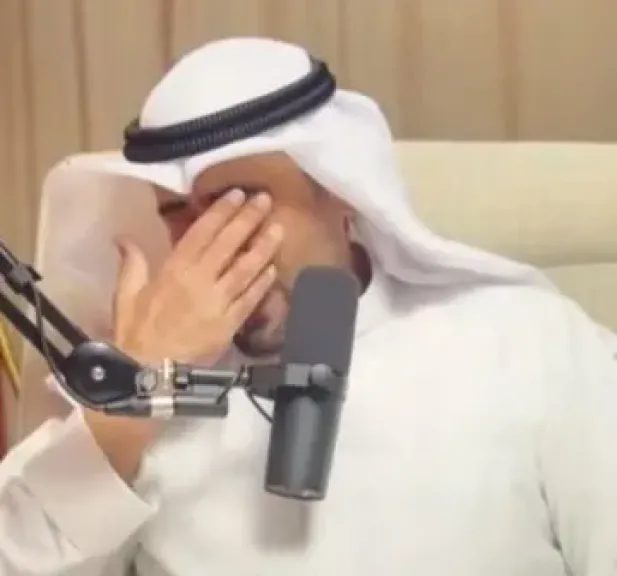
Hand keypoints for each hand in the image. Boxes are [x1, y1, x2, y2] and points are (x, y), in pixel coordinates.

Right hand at [84, 189, 281, 479]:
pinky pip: (251, 299)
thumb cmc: (137, 333)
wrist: (151, 373)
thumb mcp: (126, 296)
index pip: (202, 233)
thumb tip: (124, 236)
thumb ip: (131, 263)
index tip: (236, 195)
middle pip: (229, 245)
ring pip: (246, 269)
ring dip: (263, 247)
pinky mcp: (231, 324)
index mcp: (174, 270)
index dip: (221, 212)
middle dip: (248, 220)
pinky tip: (273, 268)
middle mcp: (201, 281)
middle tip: (265, 200)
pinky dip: (263, 283)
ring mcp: (219, 303)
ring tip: (278, 227)